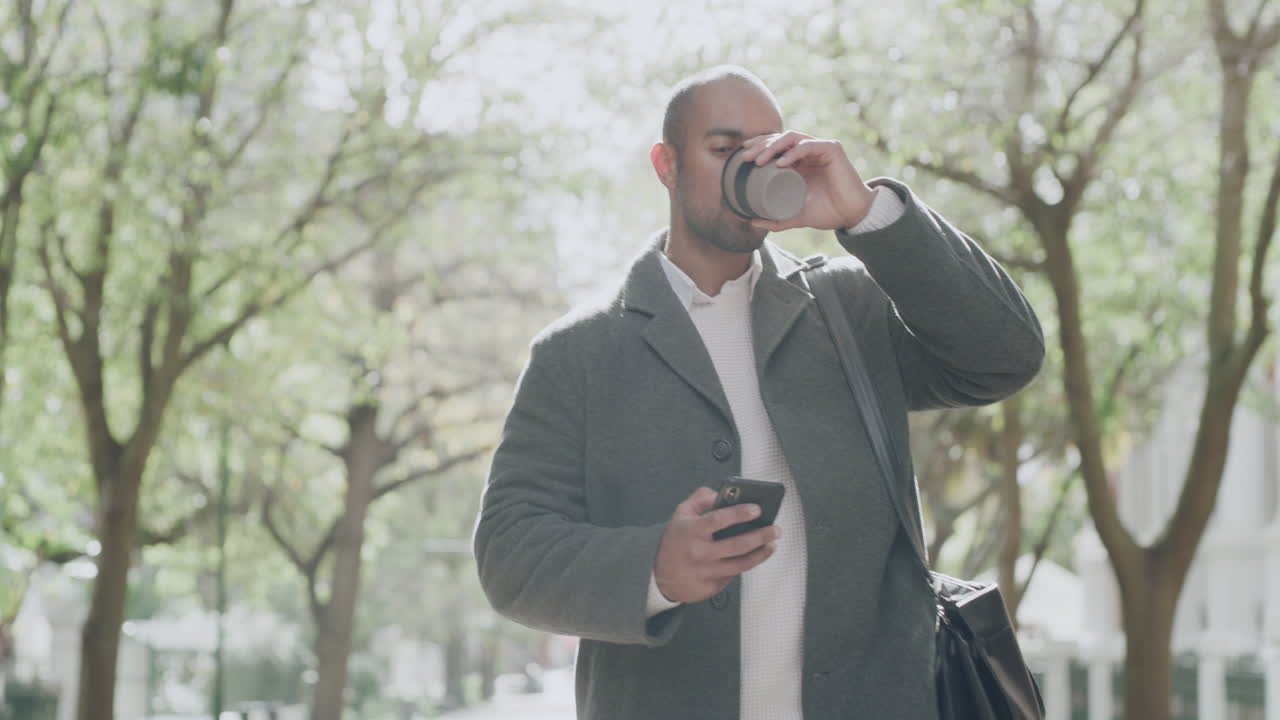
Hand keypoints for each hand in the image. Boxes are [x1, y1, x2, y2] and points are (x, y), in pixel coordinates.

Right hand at [653, 487, 780, 603]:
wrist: (658, 575)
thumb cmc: (673, 542)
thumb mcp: (681, 514)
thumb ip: (700, 499)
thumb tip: (721, 494)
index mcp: (691, 531)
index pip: (718, 520)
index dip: (740, 513)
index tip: (757, 509)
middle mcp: (699, 553)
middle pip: (737, 545)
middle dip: (762, 536)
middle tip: (775, 529)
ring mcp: (705, 572)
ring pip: (741, 564)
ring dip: (761, 554)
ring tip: (771, 544)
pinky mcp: (711, 587)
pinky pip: (734, 575)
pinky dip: (745, 565)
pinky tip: (753, 557)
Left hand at [738, 131, 874, 231]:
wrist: (851, 215)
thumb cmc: (827, 212)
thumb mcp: (795, 216)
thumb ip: (776, 219)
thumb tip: (752, 221)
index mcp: (799, 162)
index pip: (776, 146)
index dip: (758, 145)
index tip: (741, 155)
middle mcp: (808, 151)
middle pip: (780, 139)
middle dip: (761, 145)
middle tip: (746, 157)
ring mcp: (820, 148)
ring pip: (792, 137)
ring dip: (773, 146)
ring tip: (759, 160)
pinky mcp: (832, 149)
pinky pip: (808, 145)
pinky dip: (793, 151)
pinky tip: (780, 162)